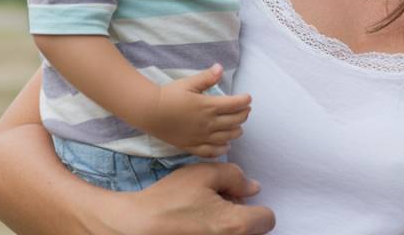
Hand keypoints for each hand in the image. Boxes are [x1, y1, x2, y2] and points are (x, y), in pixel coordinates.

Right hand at [106, 162, 274, 234]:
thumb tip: (253, 188)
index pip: (267, 219)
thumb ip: (235, 177)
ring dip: (228, 225)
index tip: (237, 199)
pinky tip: (196, 224)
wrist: (136, 226)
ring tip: (204, 215)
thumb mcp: (204, 174)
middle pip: (253, 231)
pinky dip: (214, 232)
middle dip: (241, 216)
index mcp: (235, 225)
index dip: (255, 205)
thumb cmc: (169, 199)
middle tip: (217, 205)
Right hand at [143, 64, 251, 156]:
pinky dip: (222, 149)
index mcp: (209, 106)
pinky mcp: (192, 146)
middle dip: (244, 115)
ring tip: (238, 126)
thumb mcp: (189, 83)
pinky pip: (212, 151)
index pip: (235, 105)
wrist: (150, 112)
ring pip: (227, 137)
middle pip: (235, 121)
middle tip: (245, 110)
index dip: (245, 101)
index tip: (248, 98)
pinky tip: (226, 146)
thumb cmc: (169, 95)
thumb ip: (207, 77)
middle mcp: (208, 123)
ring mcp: (201, 137)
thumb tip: (220, 68)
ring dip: (237, 131)